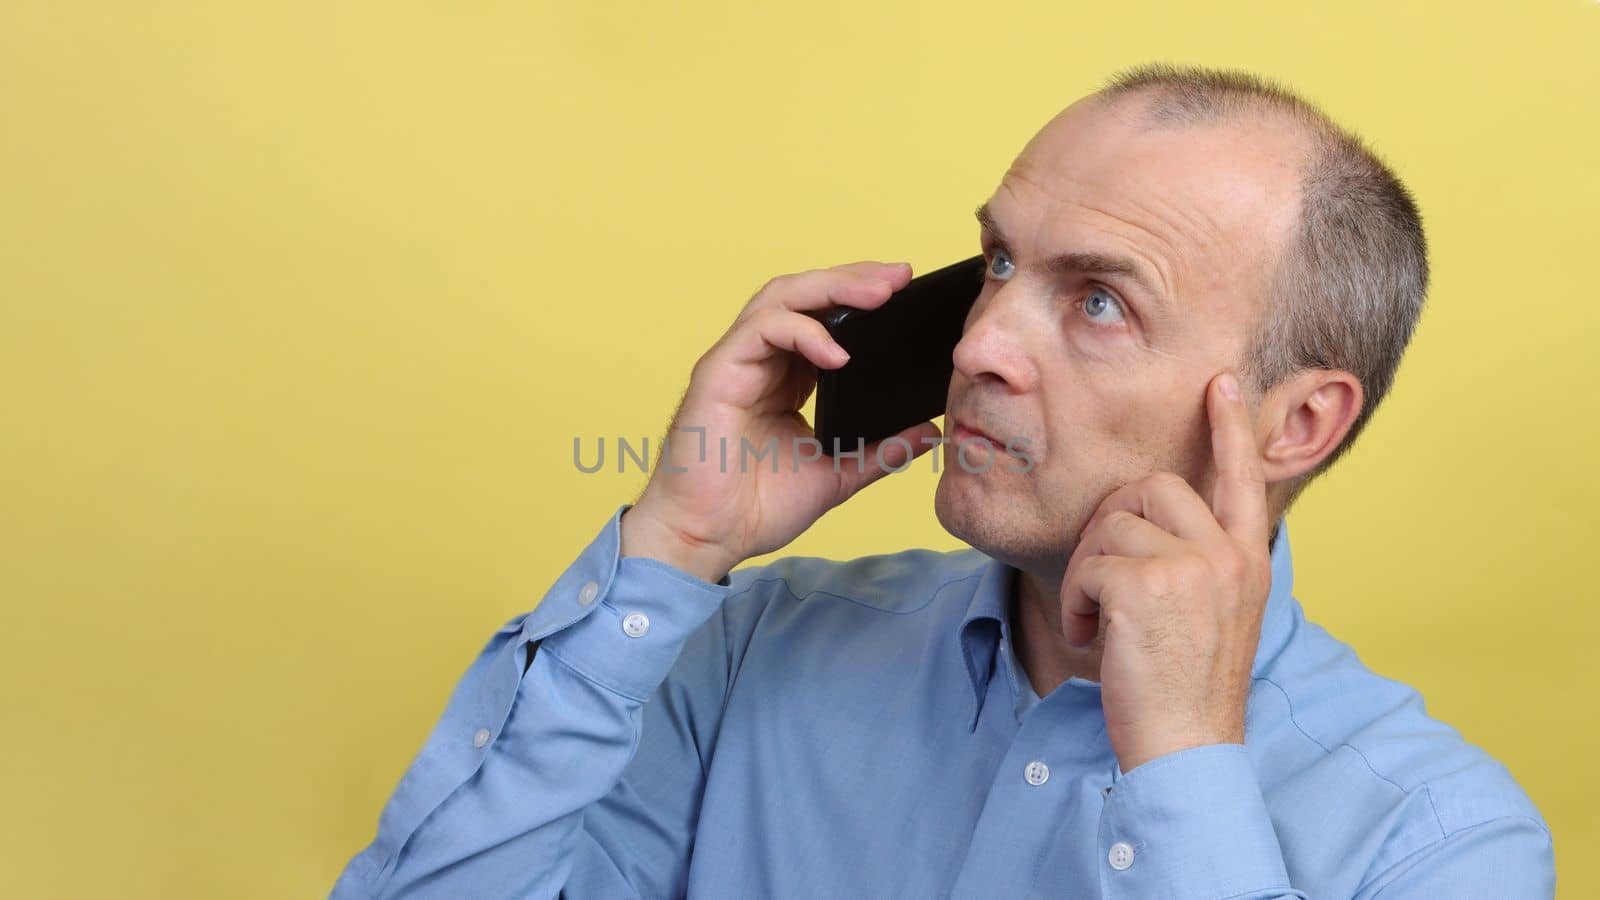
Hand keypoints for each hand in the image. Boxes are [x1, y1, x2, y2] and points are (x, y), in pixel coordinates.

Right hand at [621, 261, 943, 582]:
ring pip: (782, 297)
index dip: (861, 299)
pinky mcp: (718, 372)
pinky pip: (761, 330)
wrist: (709, 538)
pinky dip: (802, 332)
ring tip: (879, 294)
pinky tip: (837, 353)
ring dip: (832, 288)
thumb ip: (881, 450)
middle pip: (805, 295)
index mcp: (786, 378)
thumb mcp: (837, 473)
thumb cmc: (755, 508)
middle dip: (854, 279)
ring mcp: (737, 362)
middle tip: (901, 277)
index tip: (907, 292)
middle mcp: (761, 361)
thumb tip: (932, 431)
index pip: (824, 318)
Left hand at [1059, 371, 1272, 772]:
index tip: (1220, 383)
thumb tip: (1147, 517)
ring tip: (1097, 622)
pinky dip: (1073, 601)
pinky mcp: (1147, 584)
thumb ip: (1195, 561)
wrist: (1186, 748)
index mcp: (1248, 560)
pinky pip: (1087, 564)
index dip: (1229, 428)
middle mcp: (1228, 555)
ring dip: (1086, 574)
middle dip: (1109, 527)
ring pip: (1110, 526)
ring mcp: (1193, 566)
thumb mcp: (1210, 613)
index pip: (1242, 478)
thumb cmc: (1184, 689)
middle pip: (1150, 487)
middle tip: (1100, 583)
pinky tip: (1088, 637)